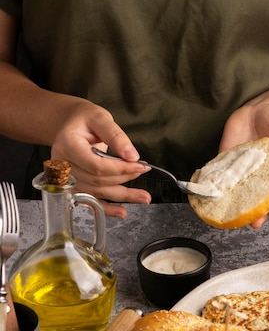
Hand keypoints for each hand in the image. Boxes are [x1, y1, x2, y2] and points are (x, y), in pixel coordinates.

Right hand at [51, 99, 151, 217]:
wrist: (69, 124)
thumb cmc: (84, 120)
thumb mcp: (100, 118)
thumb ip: (116, 136)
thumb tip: (132, 156)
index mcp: (66, 145)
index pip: (96, 165)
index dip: (120, 169)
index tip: (140, 165)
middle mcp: (62, 166)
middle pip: (97, 180)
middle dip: (124, 178)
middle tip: (142, 170)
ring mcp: (66, 179)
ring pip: (97, 192)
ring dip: (122, 195)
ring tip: (144, 197)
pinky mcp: (73, 186)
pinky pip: (90, 201)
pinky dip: (107, 209)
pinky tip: (122, 212)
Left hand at [220, 102, 268, 226]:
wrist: (258, 109)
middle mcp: (261, 175)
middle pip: (261, 197)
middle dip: (259, 212)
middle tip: (256, 223)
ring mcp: (244, 170)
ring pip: (241, 192)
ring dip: (238, 206)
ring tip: (237, 219)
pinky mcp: (228, 161)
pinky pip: (222, 176)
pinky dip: (218, 187)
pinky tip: (215, 198)